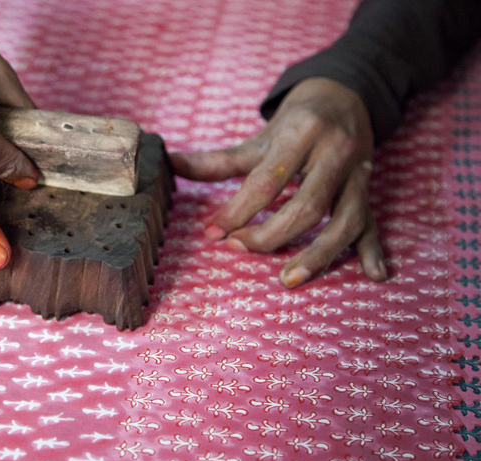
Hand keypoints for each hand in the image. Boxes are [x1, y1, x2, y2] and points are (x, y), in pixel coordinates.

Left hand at [170, 78, 386, 287]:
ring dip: (320, 254)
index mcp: (302, 133)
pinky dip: (374, 250)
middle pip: (308, 205)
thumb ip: (216, 161)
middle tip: (239, 249)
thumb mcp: (259, 138)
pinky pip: (374, 223)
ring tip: (289, 280)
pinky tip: (376, 274)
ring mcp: (358, 174)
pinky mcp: (371, 190)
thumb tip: (170, 165)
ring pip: (347, 220)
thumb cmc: (296, 123)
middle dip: (272, 235)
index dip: (238, 210)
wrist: (345, 94)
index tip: (213, 232)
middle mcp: (336, 153)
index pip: (268, 180)